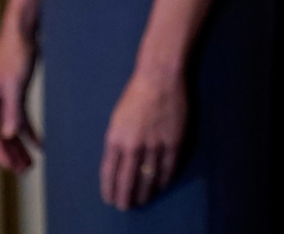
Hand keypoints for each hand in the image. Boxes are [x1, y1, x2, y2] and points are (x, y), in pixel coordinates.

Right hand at [0, 23, 39, 172]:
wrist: (22, 30)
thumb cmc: (16, 54)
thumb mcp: (15, 83)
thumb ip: (12, 110)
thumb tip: (8, 136)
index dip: (3, 154)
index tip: (14, 169)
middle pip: (1, 136)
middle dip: (12, 155)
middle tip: (25, 172)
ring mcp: (4, 98)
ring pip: (11, 130)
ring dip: (20, 146)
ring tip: (31, 163)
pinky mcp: (16, 92)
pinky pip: (20, 118)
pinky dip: (29, 131)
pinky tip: (40, 142)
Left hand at [100, 67, 188, 208]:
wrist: (160, 77)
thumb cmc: (135, 95)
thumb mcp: (117, 119)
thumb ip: (117, 143)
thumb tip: (118, 166)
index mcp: (115, 139)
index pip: (109, 174)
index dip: (110, 190)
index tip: (110, 200)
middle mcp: (133, 145)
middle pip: (128, 181)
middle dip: (126, 198)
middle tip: (126, 206)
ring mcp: (155, 144)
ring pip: (149, 178)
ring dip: (145, 192)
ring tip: (143, 200)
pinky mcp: (174, 141)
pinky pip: (168, 168)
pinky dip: (164, 179)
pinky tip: (161, 184)